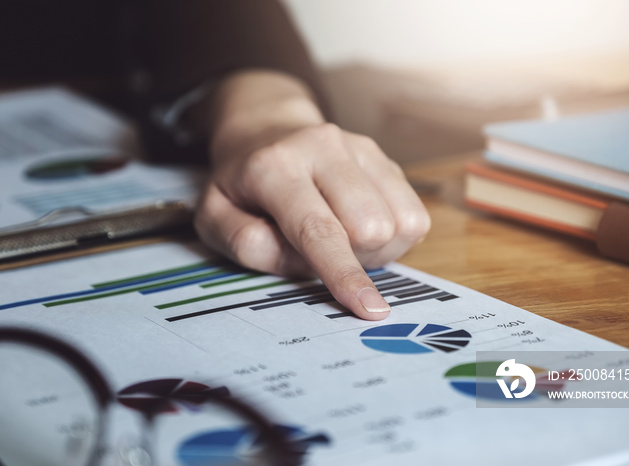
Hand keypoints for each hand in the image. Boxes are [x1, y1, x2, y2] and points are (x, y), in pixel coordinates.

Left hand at [194, 71, 429, 319]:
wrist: (268, 130)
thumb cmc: (242, 184)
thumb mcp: (214, 215)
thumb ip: (242, 241)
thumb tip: (295, 259)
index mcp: (274, 166)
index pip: (317, 228)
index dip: (342, 272)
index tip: (367, 308)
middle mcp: (323, 147)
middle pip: (370, 228)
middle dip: (353, 259)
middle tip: (323, 254)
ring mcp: (361, 148)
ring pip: (399, 223)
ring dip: (376, 250)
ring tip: (342, 239)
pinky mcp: (386, 157)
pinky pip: (414, 215)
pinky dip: (394, 236)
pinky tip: (362, 227)